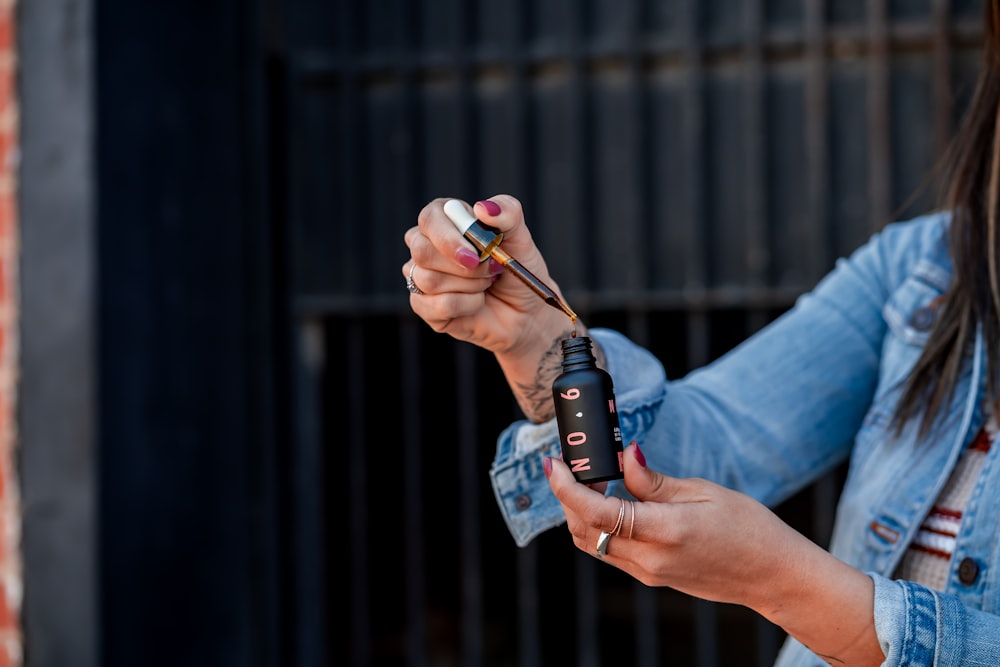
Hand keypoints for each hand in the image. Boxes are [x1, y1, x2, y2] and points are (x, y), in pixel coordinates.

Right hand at [403, 196, 571, 356]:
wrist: (525, 310)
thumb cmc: (517, 270)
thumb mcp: (521, 238)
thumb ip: (509, 213)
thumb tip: (483, 208)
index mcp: (445, 221)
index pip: (429, 218)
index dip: (448, 237)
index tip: (474, 255)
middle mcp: (426, 247)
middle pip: (422, 251)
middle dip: (464, 267)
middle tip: (492, 269)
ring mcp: (421, 278)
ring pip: (428, 280)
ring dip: (469, 285)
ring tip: (486, 283)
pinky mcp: (425, 307)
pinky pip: (436, 306)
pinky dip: (467, 305)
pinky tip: (477, 302)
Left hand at [545, 443, 882, 664]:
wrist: (771, 574)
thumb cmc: (748, 528)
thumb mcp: (701, 492)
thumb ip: (653, 480)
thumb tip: (624, 456)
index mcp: (664, 531)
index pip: (596, 511)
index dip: (566, 487)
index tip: (553, 464)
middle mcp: (649, 558)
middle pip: (584, 530)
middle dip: (567, 497)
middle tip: (572, 466)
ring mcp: (649, 573)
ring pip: (592, 544)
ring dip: (580, 514)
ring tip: (591, 481)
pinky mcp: (652, 578)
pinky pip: (610, 553)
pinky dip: (599, 528)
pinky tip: (611, 503)